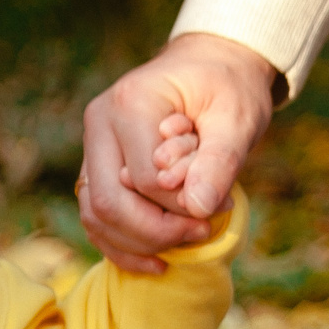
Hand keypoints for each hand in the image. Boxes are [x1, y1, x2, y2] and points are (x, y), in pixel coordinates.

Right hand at [77, 33, 276, 273]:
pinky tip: (157, 261)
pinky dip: (122, 247)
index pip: (145, 179)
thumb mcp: (237, 116)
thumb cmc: (227, 87)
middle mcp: (99, 124)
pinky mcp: (95, 168)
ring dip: (137, 245)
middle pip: (108, 202)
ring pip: (95, 216)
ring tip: (180, 248)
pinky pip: (95, 220)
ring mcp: (92, 147)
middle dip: (155, 232)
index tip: (222, 206)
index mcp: (129, 102)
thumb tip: (199, 209)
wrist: (210, 67)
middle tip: (200, 233)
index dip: (181, 206)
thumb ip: (219, 161)